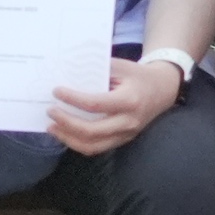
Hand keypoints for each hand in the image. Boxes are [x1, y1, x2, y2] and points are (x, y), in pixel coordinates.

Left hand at [48, 56, 181, 152]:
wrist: (164, 90)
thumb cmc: (139, 76)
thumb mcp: (122, 66)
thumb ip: (98, 69)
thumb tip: (69, 72)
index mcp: (129, 100)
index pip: (95, 104)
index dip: (72, 99)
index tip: (57, 91)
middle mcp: (128, 121)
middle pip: (91, 131)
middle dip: (66, 122)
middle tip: (50, 111)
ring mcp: (126, 134)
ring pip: (92, 146)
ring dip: (68, 138)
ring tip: (52, 127)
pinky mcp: (123, 140)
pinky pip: (97, 148)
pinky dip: (78, 143)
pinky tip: (66, 134)